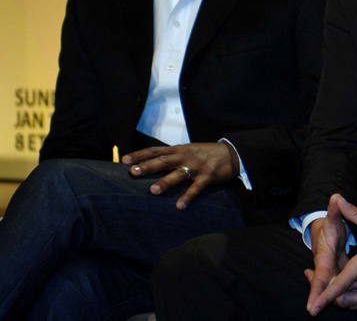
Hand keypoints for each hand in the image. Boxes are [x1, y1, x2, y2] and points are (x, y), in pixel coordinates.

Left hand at [122, 141, 238, 209]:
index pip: (156, 150)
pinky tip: (179, 206)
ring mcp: (197, 166)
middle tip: (133, 173)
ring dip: (165, 182)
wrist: (232, 153)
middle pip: (163, 161)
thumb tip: (152, 164)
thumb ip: (173, 156)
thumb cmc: (207, 153)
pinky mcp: (208, 176)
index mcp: (179, 150)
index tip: (124, 160)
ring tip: (153, 191)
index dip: (140, 155)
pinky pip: (196, 188)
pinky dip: (188, 196)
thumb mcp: (189, 150)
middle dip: (148, 167)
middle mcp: (186, 156)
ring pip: (178, 174)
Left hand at [306, 194, 356, 315]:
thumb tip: (338, 199)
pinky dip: (351, 300)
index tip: (313, 307)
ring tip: (324, 287)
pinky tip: (345, 290)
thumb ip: (354, 214)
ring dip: (337, 297)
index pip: (340, 284)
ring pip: (350, 301)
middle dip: (325, 295)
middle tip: (311, 280)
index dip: (325, 295)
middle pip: (341, 297)